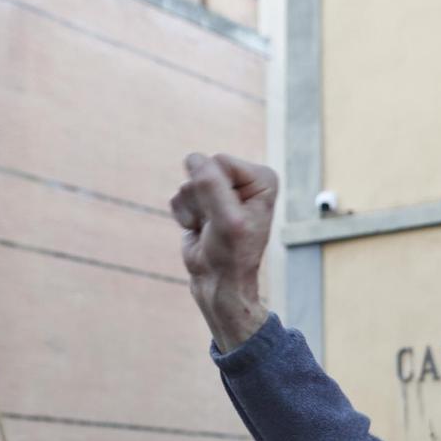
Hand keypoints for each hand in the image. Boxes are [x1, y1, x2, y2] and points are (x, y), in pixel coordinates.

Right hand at [170, 153, 277, 351]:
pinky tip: (199, 229)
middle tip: (216, 224)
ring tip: (209, 228)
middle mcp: (243, 179)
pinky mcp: (202, 200)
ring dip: (192, 210)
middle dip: (201, 199)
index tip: (229, 217)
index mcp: (262, 178)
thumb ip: (211, 185)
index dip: (216, 191)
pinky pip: (178, 195)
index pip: (220, 161)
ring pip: (187, 183)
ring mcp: (221, 189)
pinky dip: (183, 215)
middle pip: (201, 168)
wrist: (218, 282)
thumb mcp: (227, 220)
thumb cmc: (231, 254)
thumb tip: (193, 158)